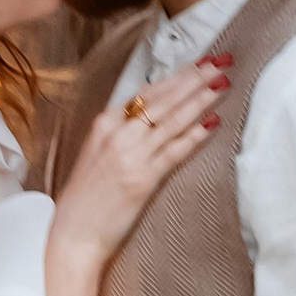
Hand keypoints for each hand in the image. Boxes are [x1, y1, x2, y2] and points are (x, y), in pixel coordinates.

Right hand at [48, 58, 225, 271]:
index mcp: (105, 123)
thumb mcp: (97, 153)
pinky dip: (195, 135)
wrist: (74, 232)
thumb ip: (120, 132)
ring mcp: (131, 155)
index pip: (147, 91)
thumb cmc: (86, 196)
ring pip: (172, 119)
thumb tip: (151, 117)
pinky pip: (175, 151)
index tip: (198, 63)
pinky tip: (213, 123)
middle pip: (164, 98)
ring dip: (201, 99)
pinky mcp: (143, 179)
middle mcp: (117, 133)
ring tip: (222, 84)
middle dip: (195, 78)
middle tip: (221, 62)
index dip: (176, 75)